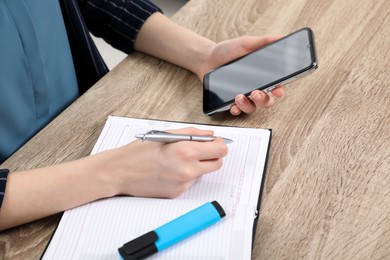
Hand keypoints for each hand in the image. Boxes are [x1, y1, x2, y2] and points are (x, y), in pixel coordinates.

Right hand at [101, 127, 227, 197]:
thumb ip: (192, 133)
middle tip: (200, 150)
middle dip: (212, 155)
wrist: (120, 172)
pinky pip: (190, 182)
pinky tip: (170, 170)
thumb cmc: (138, 152)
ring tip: (178, 159)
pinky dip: (185, 175)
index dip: (220, 144)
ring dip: (198, 165)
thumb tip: (210, 134)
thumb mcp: (166, 133)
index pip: (220, 150)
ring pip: (203, 173)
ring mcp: (183, 184)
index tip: (215, 142)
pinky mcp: (177, 193)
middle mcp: (187, 169)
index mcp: (185, 151)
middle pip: (217, 164)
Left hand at [197, 36, 284, 114]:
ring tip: (239, 96)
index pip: (275, 86)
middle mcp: (254, 88)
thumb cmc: (227, 50)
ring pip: (252, 108)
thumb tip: (281, 38)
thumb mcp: (246, 43)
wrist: (207, 58)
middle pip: (266, 101)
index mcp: (261, 76)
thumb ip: (263, 42)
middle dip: (263, 99)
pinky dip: (236, 110)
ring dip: (248, 105)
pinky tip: (233, 106)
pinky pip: (237, 110)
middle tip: (256, 93)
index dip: (279, 90)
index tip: (278, 91)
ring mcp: (243, 96)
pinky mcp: (230, 101)